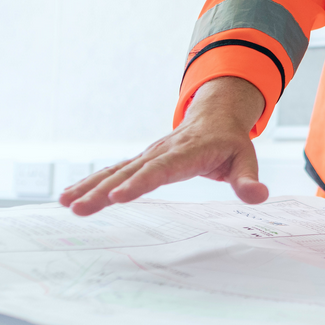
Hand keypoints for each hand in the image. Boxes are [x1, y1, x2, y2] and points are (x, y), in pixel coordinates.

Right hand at [59, 77, 268, 215]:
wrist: (215, 116)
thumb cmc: (231, 142)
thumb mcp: (246, 158)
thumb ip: (248, 179)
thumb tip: (258, 196)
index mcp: (187, 152)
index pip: (161, 170)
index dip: (140, 183)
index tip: (118, 197)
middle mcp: (161, 152)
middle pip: (130, 173)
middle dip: (103, 191)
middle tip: (79, 209)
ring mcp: (147, 155)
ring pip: (116, 172)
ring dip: (90, 188)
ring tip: (66, 204)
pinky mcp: (140, 161)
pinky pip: (113, 172)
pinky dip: (91, 184)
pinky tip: (69, 198)